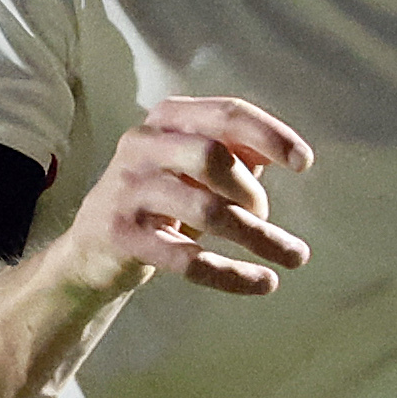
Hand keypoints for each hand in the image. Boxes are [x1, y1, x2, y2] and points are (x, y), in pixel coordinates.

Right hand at [48, 98, 312, 307]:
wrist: (92, 247)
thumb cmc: (162, 198)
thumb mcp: (196, 167)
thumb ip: (238, 153)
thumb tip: (287, 152)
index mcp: (167, 119)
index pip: (226, 114)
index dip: (271, 135)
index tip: (304, 162)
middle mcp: (142, 145)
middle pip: (213, 157)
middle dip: (252, 190)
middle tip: (264, 214)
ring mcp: (128, 189)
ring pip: (206, 210)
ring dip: (258, 236)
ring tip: (293, 255)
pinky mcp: (122, 235)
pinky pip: (188, 258)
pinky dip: (233, 274)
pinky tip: (264, 283)